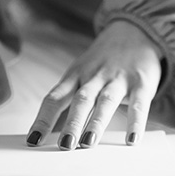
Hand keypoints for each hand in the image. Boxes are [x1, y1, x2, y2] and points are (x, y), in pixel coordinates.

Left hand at [26, 20, 161, 149]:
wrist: (135, 30)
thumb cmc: (103, 60)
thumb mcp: (80, 72)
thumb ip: (68, 98)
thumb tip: (48, 131)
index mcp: (75, 75)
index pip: (54, 98)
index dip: (43, 119)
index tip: (32, 141)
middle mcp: (94, 76)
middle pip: (80, 100)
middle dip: (71, 123)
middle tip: (63, 145)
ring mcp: (118, 79)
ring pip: (105, 101)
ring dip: (96, 122)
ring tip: (88, 144)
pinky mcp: (142, 82)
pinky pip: (138, 104)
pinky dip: (135, 122)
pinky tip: (131, 140)